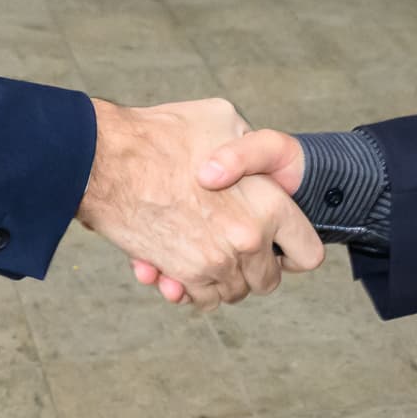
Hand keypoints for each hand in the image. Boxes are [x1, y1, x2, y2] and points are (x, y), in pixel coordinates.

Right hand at [78, 99, 319, 307]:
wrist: (108, 161)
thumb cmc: (164, 135)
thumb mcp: (224, 118)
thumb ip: (249, 148)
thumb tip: (254, 164)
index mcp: (270, 204)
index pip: (308, 253)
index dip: (294, 249)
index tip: (278, 244)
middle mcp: (248, 241)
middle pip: (268, 280)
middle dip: (255, 267)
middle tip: (233, 244)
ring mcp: (216, 263)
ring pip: (233, 292)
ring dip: (223, 277)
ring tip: (203, 249)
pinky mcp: (182, 276)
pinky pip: (201, 298)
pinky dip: (193, 287)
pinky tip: (180, 263)